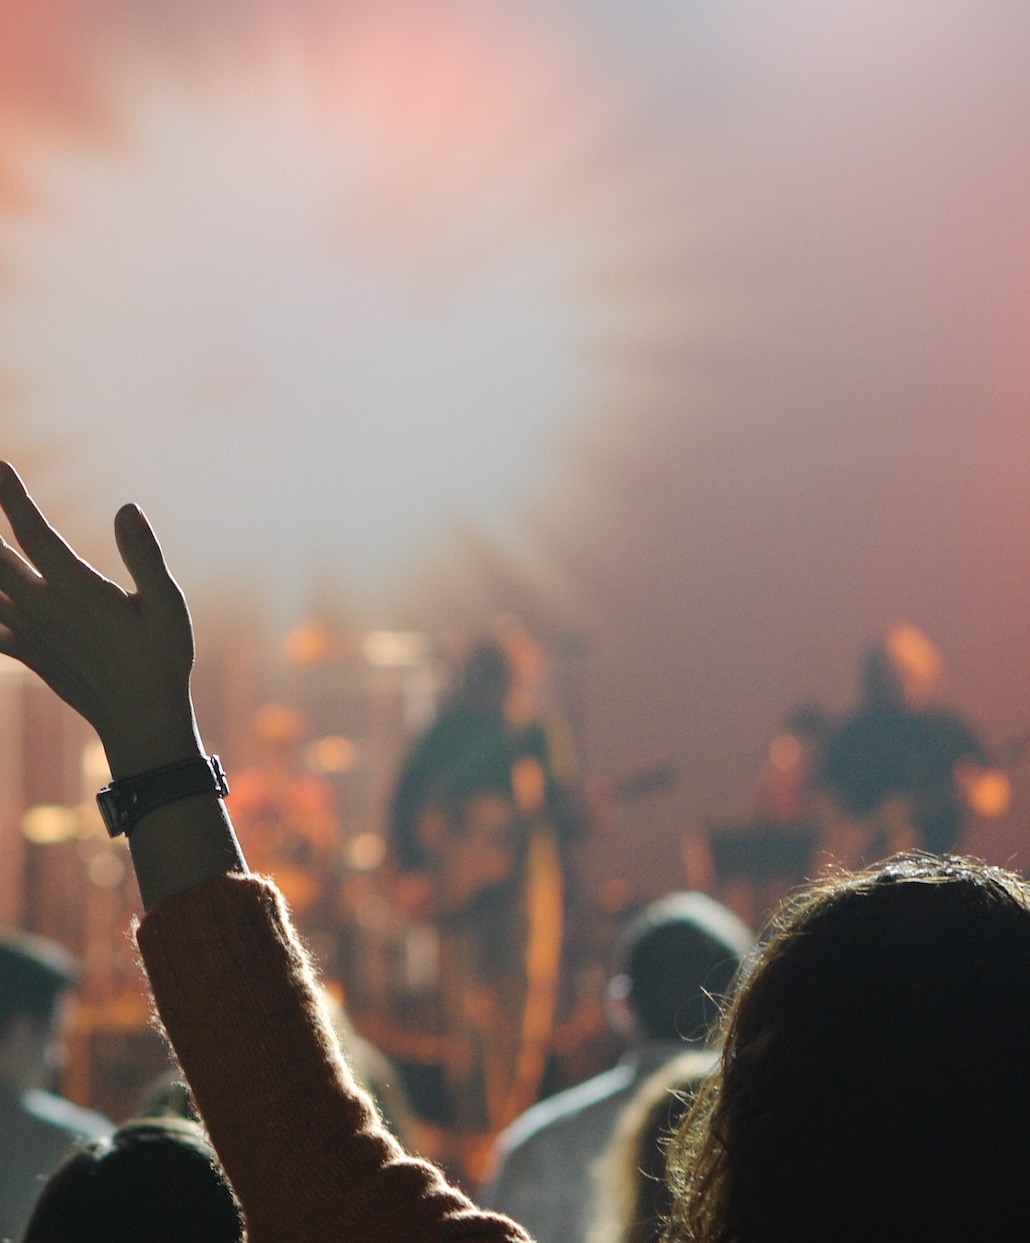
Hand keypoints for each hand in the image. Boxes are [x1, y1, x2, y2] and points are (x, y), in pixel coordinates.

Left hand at [0, 463, 200, 775]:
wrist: (140, 720)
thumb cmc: (162, 659)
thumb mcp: (168, 606)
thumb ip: (144, 555)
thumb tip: (127, 508)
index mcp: (77, 590)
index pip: (36, 534)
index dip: (13, 498)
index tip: (0, 466)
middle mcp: (45, 609)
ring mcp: (30, 632)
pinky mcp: (27, 652)